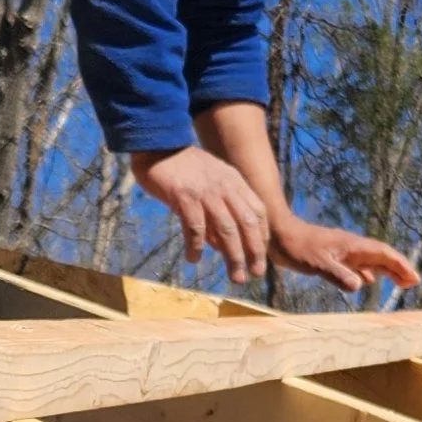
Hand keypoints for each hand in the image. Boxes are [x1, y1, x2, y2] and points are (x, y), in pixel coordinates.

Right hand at [130, 142, 272, 283]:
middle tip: (254, 274)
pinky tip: (193, 258)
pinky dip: (197, 246)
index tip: (260, 256)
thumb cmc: (183, 167)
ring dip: (234, 256)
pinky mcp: (185, 197)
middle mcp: (225, 187)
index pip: (259, 212)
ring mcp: (205, 192)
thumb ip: (220, 208)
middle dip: (254, 251)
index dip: (262, 236)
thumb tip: (223, 243)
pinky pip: (196, 228)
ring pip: (227, 230)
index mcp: (234, 182)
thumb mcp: (211, 181)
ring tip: (235, 276)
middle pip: (247, 223)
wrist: (159, 145)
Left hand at [268, 211, 420, 296]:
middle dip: (399, 269)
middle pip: (381, 257)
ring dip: (386, 271)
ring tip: (400, 283)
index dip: (400, 265)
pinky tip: (367, 282)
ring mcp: (342, 251)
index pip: (383, 254)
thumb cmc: (297, 247)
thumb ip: (338, 274)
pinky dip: (367, 273)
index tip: (414, 278)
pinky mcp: (332, 256)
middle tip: (413, 283)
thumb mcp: (318, 263)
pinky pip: (356, 265)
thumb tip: (360, 286)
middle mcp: (351, 247)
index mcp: (352, 246)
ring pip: (370, 261)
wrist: (277, 234)